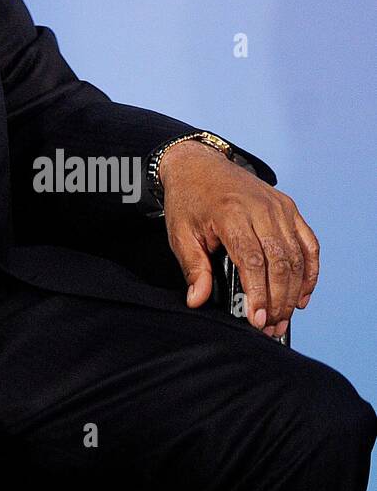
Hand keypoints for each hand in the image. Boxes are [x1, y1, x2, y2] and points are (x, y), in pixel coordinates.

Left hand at [160, 140, 319, 336]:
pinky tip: (302, 295)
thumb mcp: (180, 233)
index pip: (252, 261)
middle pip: (280, 263)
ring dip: (294, 292)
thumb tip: (197, 300)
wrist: (198, 164)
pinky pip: (308, 244)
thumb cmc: (188, 199)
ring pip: (297, 257)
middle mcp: (260, 208)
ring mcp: (279, 207)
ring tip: (283, 318)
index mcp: (231, 213)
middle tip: (270, 325)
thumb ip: (193, 268)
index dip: (258, 294)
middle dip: (278, 300)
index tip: (256, 319)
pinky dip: (310, 272)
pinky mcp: (289, 208)